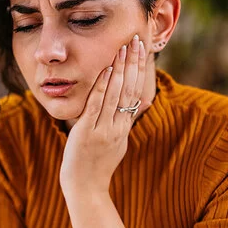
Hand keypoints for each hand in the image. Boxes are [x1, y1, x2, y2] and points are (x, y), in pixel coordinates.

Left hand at [60, 35, 148, 195]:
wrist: (85, 188)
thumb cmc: (97, 167)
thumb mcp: (115, 144)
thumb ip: (121, 125)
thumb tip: (128, 109)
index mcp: (124, 128)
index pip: (136, 93)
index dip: (140, 71)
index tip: (141, 51)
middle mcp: (118, 126)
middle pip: (130, 89)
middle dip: (134, 63)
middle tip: (137, 39)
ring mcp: (104, 129)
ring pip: (116, 94)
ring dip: (121, 68)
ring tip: (124, 46)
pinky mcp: (88, 132)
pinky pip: (97, 106)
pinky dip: (103, 87)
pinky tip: (107, 70)